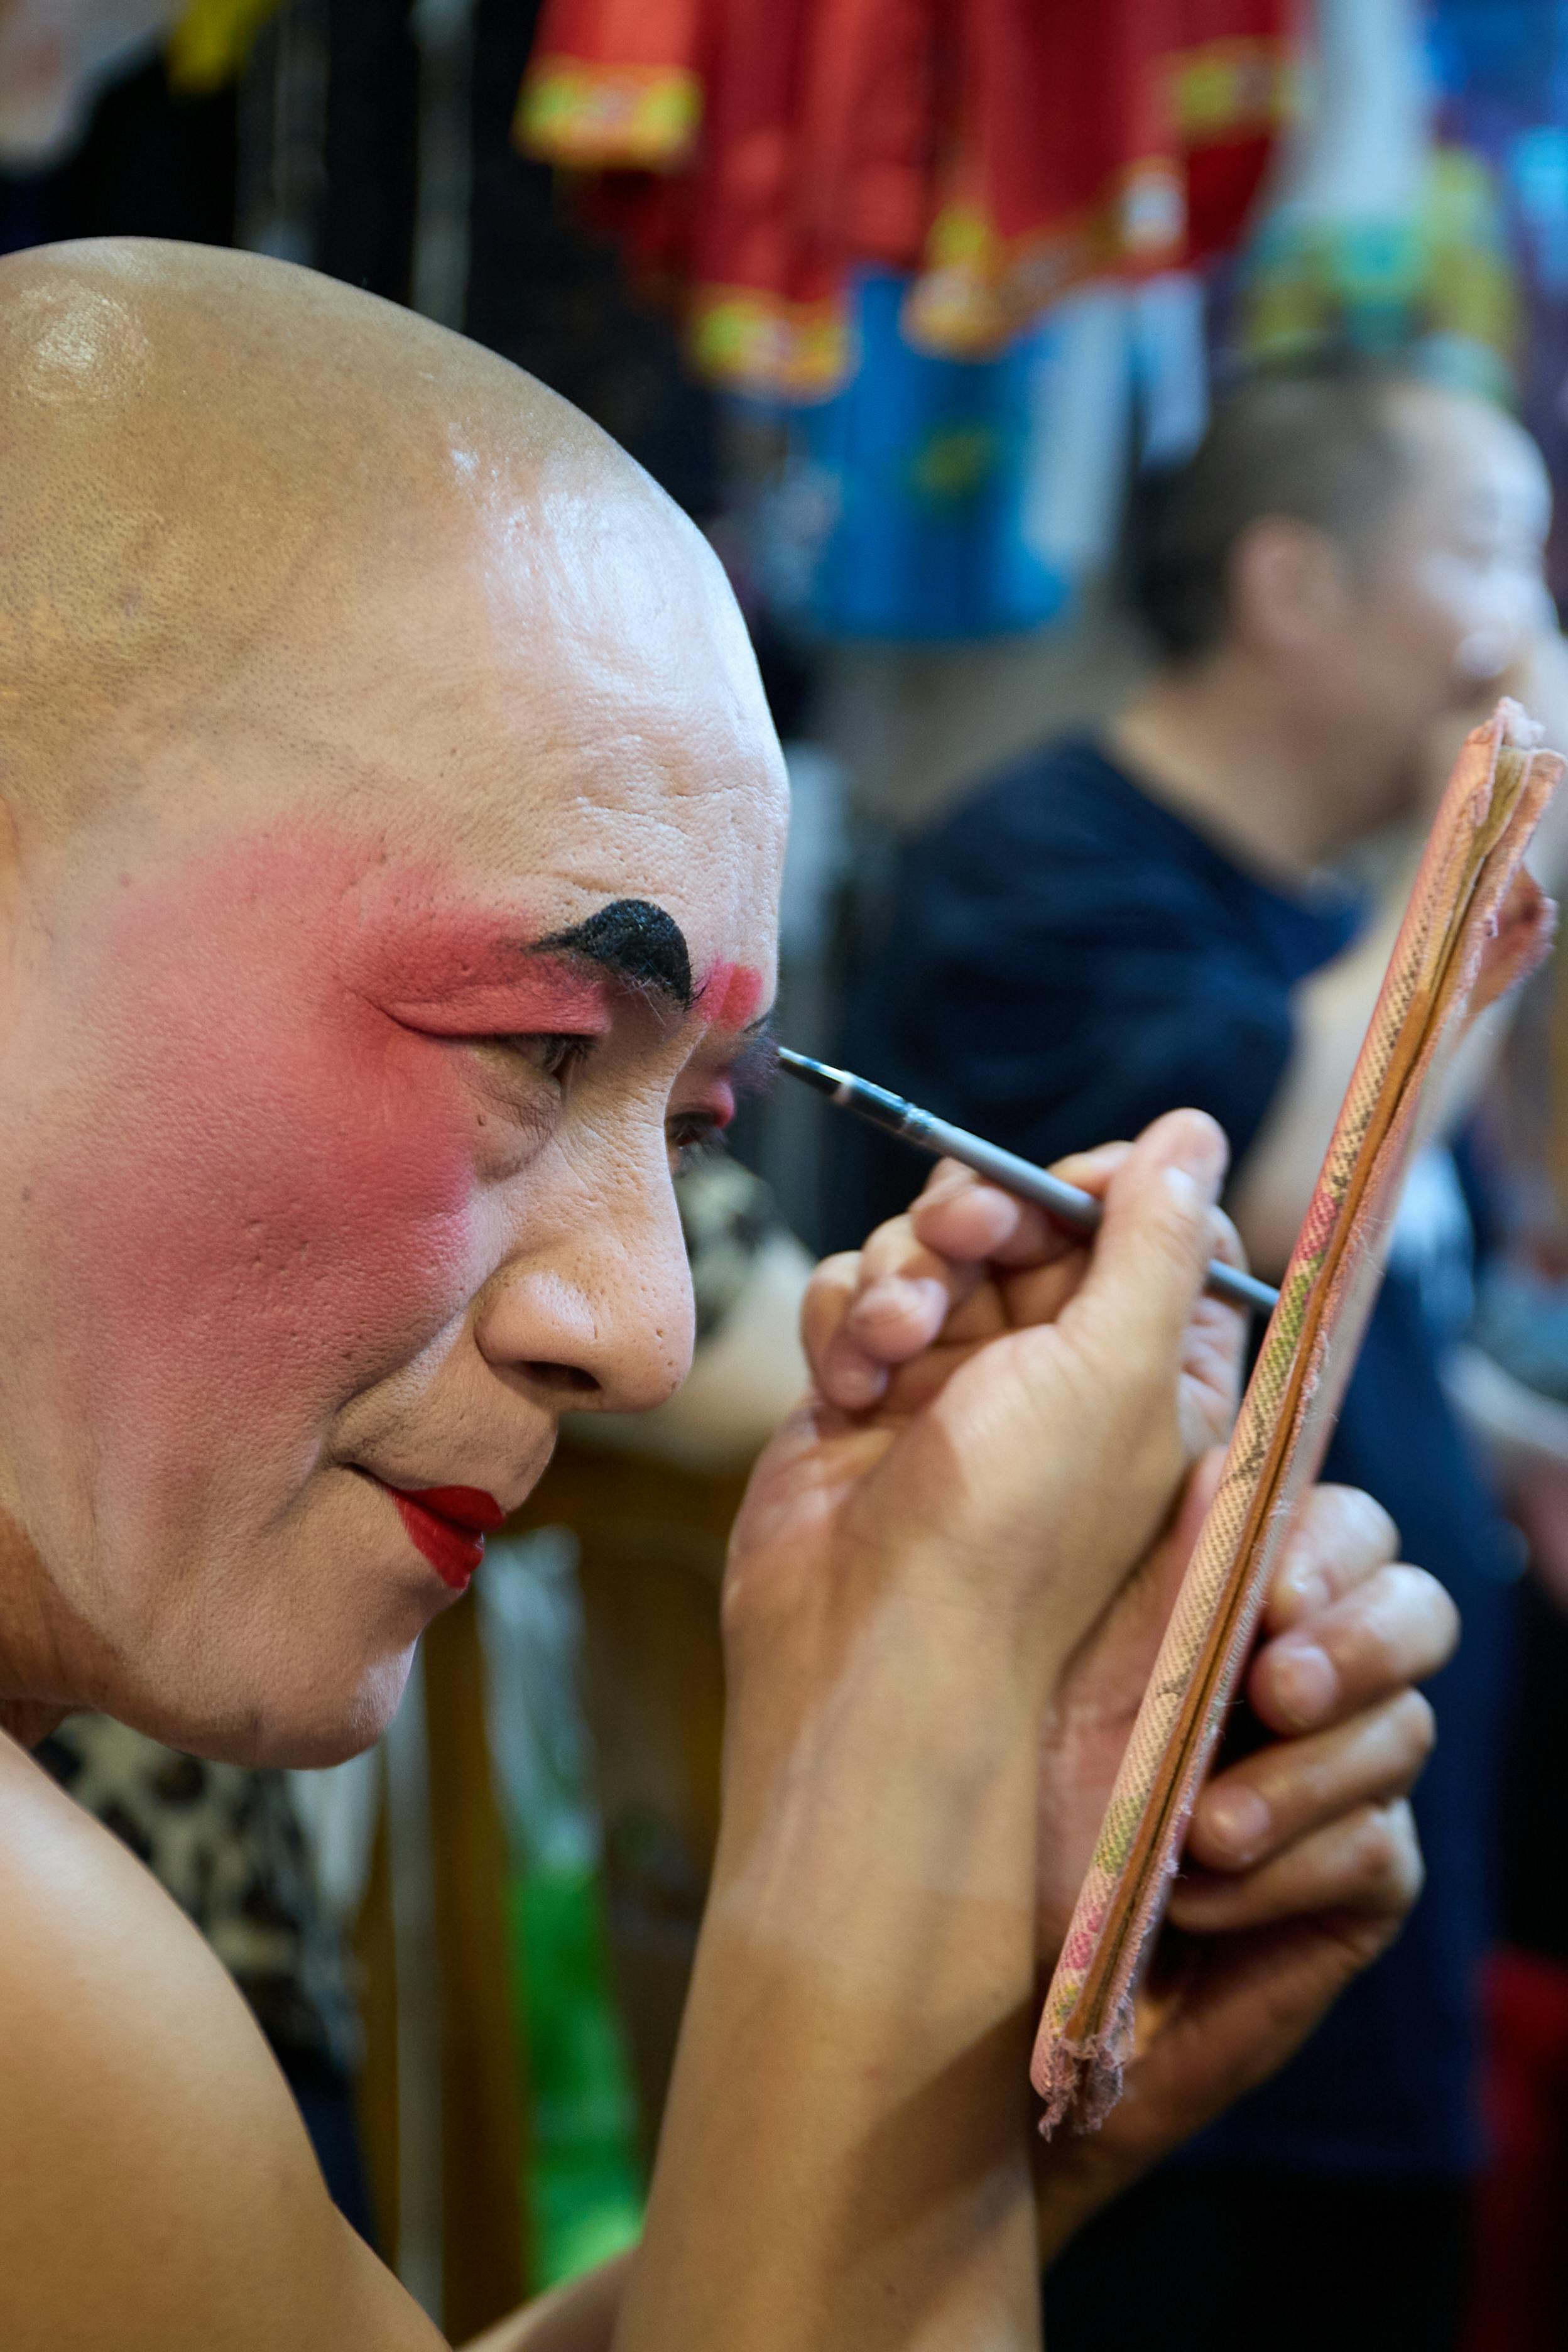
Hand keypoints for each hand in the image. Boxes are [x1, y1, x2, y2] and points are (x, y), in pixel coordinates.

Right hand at [724, 1111, 1245, 1700]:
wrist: (871, 1651)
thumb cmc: (1014, 1530)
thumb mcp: (1119, 1368)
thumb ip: (1157, 1240)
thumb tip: (1193, 1132)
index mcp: (1153, 1365)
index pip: (1145, 1219)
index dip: (1099, 1187)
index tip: (1062, 1198)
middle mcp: (1057, 1365)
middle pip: (1024, 1214)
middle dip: (981, 1215)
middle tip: (962, 1245)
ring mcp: (953, 1378)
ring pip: (925, 1246)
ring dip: (901, 1275)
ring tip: (893, 1346)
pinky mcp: (863, 1391)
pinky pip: (848, 1295)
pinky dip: (842, 1326)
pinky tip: (848, 1390)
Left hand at [1032, 1479, 1454, 2255]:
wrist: (980, 1973)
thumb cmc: (990, 1784)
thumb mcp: (1045, 1652)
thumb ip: (1132, 1562)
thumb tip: (1203, 1467)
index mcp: (1231, 1592)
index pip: (1339, 1525)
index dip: (1326, 1546)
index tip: (1272, 1590)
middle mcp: (1301, 1671)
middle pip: (1411, 1610)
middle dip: (1358, 1644)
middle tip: (1277, 1691)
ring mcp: (1337, 1778)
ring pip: (1400, 1732)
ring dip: (1302, 1780)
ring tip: (1204, 1828)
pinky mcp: (1352, 1885)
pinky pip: (1375, 1852)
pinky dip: (1286, 1873)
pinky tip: (1197, 1899)